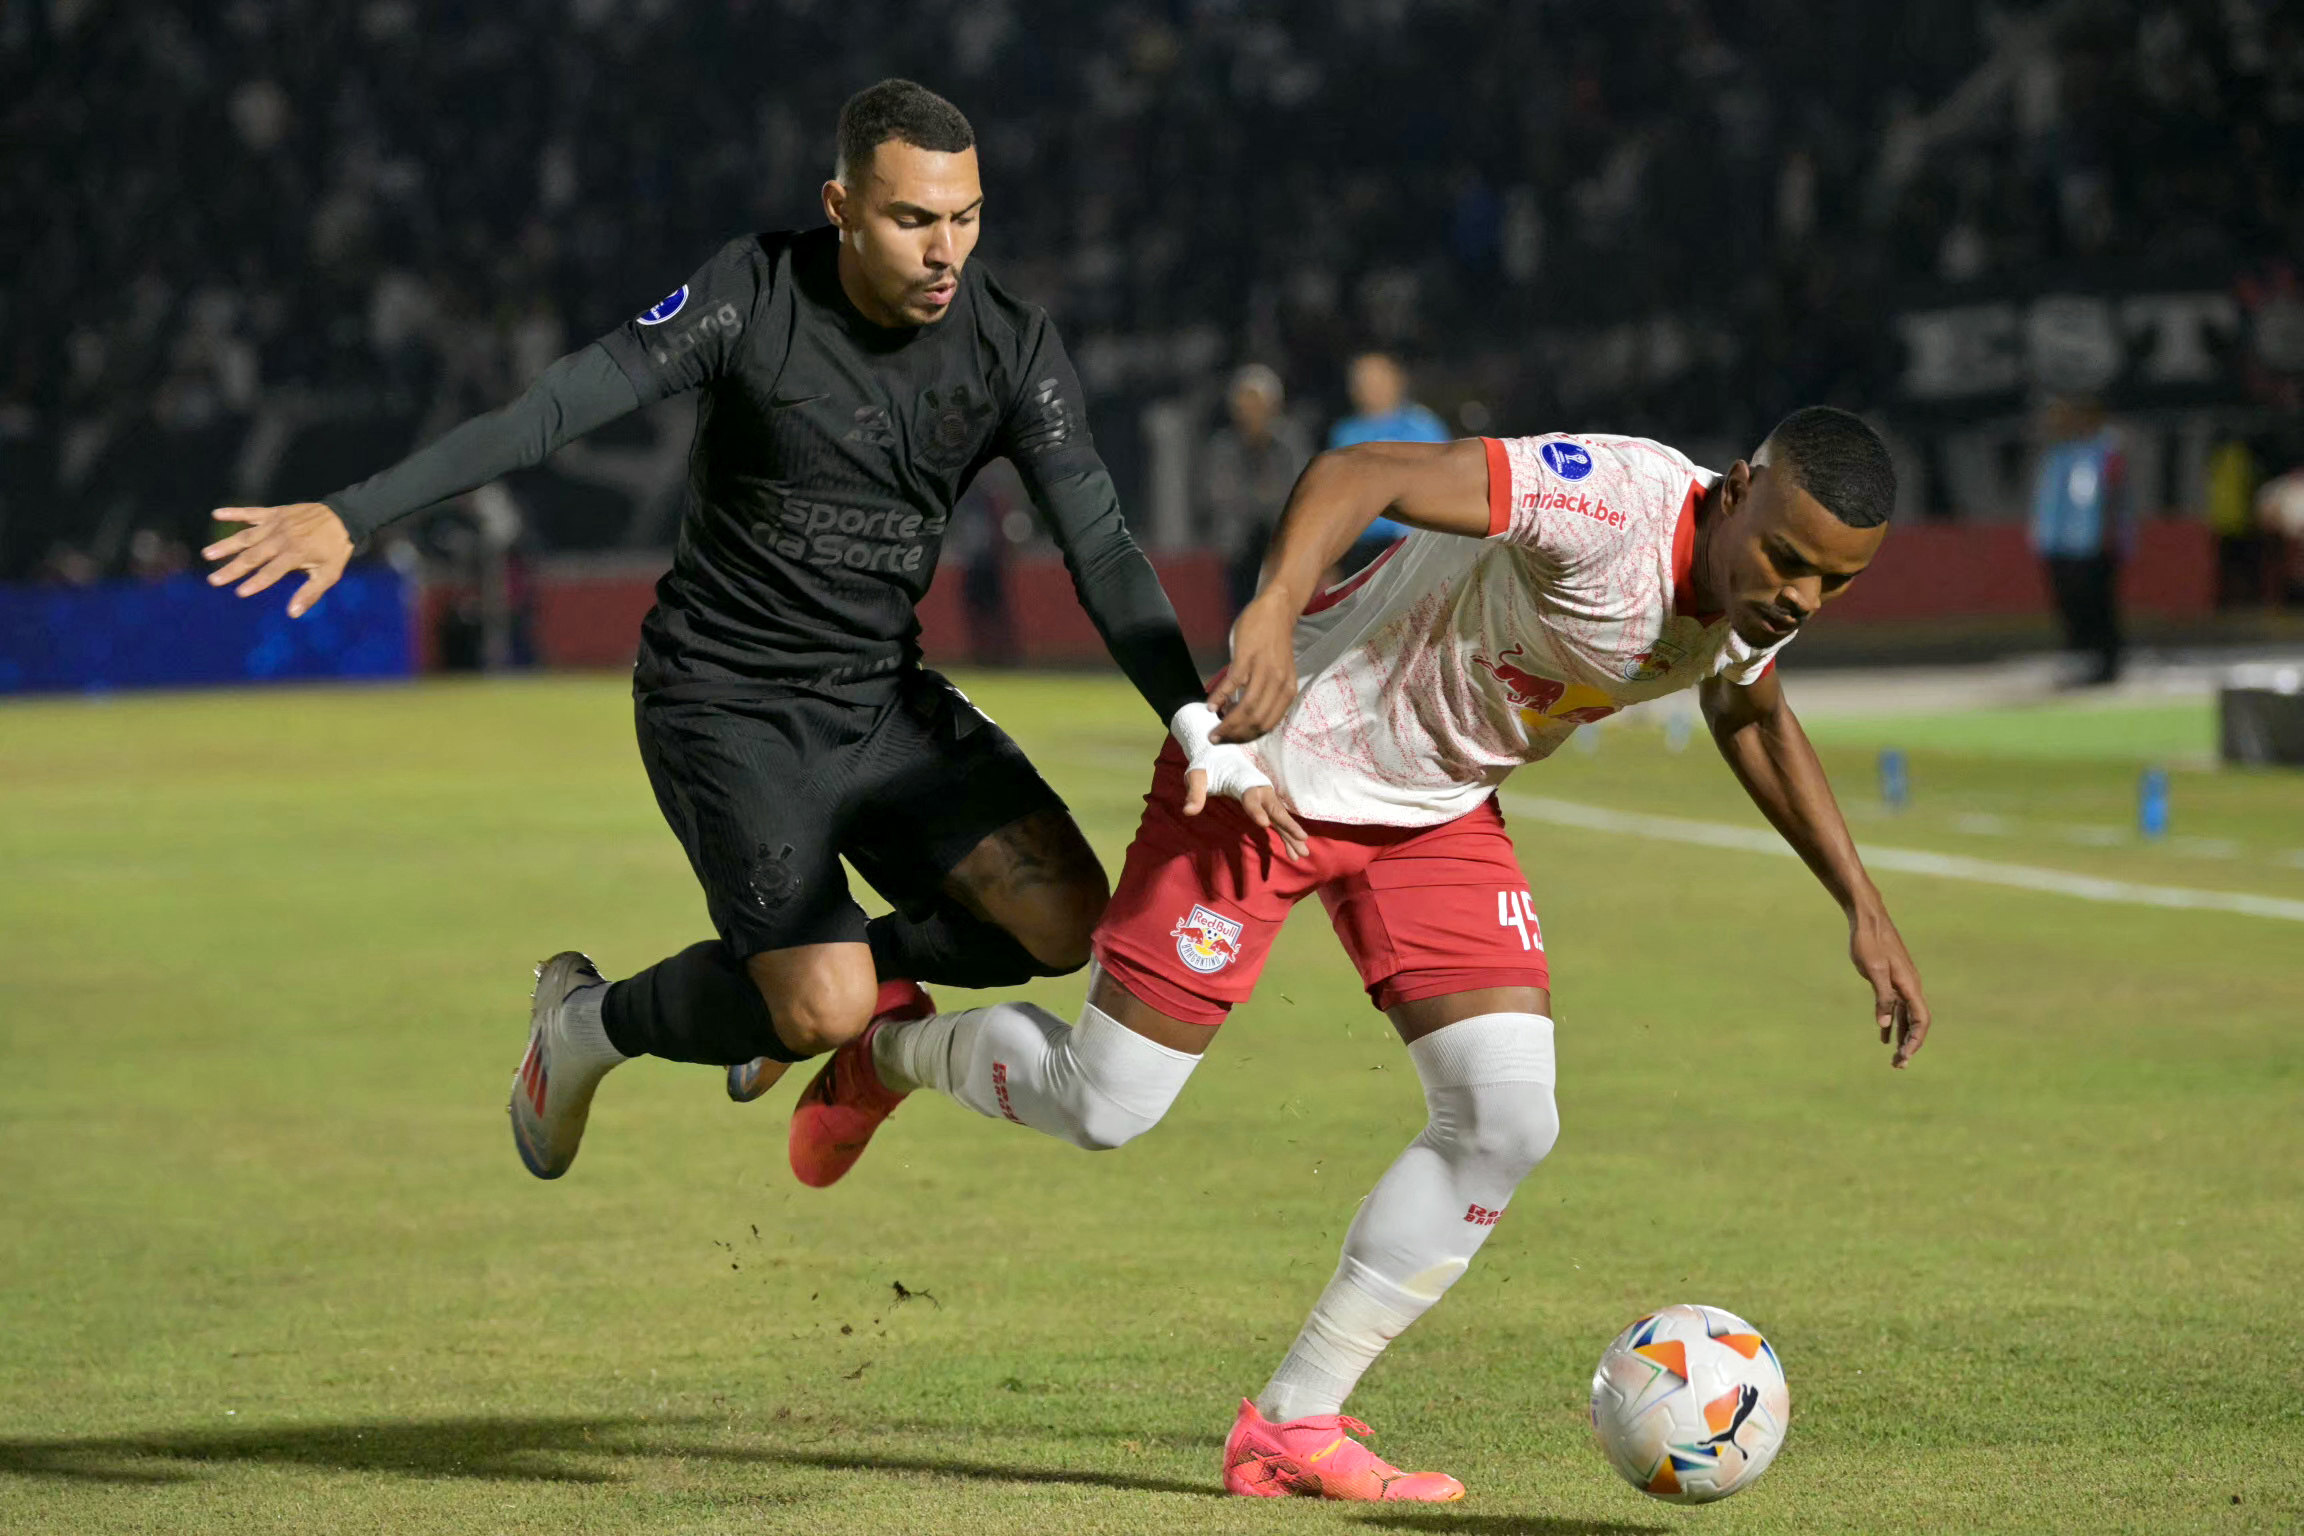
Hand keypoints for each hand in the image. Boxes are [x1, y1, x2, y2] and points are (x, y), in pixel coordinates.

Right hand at [203, 502, 353, 617]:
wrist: (344, 517)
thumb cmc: (335, 550)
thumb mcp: (329, 574)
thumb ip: (310, 593)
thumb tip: (293, 614)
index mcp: (295, 554)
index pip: (271, 572)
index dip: (256, 583)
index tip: (240, 592)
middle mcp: (282, 539)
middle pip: (252, 556)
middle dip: (232, 569)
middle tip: (214, 580)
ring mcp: (276, 524)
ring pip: (246, 536)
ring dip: (226, 545)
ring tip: (208, 554)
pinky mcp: (275, 512)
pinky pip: (251, 512)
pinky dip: (234, 512)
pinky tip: (215, 514)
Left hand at [1183, 769, 1309, 858]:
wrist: (1218, 751)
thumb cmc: (1206, 764)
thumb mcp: (1196, 776)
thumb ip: (1194, 793)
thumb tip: (1188, 811)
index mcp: (1241, 780)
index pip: (1250, 795)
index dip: (1256, 808)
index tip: (1264, 824)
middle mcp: (1257, 788)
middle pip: (1275, 808)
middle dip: (1288, 825)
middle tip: (1301, 841)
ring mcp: (1263, 796)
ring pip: (1280, 816)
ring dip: (1292, 834)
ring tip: (1303, 853)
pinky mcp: (1263, 802)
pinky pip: (1277, 819)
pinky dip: (1287, 834)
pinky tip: (1293, 850)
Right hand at [1210, 592, 1298, 742]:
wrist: (1276, 610)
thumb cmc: (1273, 643)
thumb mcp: (1278, 674)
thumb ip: (1266, 694)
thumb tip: (1241, 715)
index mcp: (1287, 691)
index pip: (1267, 725)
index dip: (1247, 738)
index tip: (1232, 741)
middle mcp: (1278, 684)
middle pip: (1256, 721)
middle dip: (1235, 736)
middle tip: (1217, 739)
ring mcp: (1263, 671)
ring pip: (1246, 709)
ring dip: (1227, 724)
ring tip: (1213, 731)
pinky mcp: (1247, 658)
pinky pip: (1232, 685)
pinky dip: (1220, 699)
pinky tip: (1210, 707)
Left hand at [1850, 898, 1930, 1067]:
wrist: (1866, 918)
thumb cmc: (1868, 941)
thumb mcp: (1873, 970)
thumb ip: (1881, 997)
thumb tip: (1886, 1025)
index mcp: (1910, 985)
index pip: (1921, 1020)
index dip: (1916, 1041)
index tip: (1905, 1058)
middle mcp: (1910, 986)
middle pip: (1916, 1022)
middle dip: (1909, 1045)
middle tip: (1897, 1066)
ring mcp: (1901, 983)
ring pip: (1907, 1017)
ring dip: (1902, 1037)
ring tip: (1894, 1058)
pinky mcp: (1891, 979)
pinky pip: (1896, 1007)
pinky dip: (1893, 1023)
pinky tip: (1885, 1036)